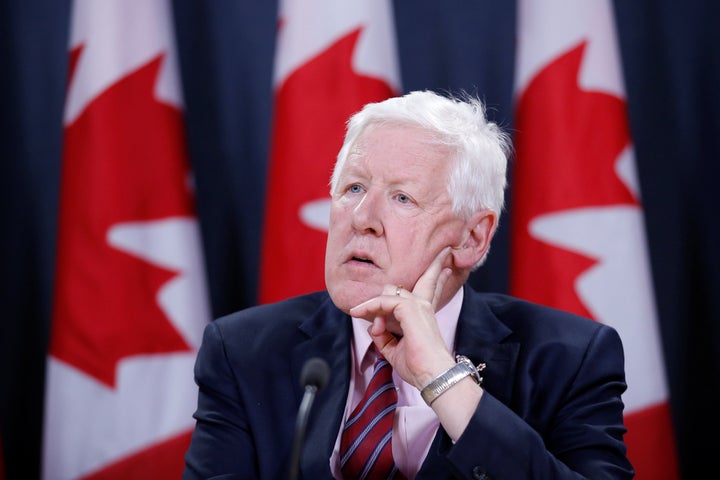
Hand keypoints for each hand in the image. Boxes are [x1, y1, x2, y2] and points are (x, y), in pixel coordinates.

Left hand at [348, 246, 456, 389]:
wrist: (433, 377)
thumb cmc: (419, 367)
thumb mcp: (394, 349)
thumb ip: (382, 335)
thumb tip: (372, 324)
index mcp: (424, 315)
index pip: (429, 291)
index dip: (437, 279)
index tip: (447, 269)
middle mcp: (423, 307)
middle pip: (426, 279)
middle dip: (434, 266)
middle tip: (445, 252)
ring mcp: (418, 306)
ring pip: (390, 291)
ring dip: (372, 304)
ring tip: (357, 312)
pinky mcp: (410, 309)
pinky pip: (383, 301)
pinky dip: (370, 307)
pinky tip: (360, 313)